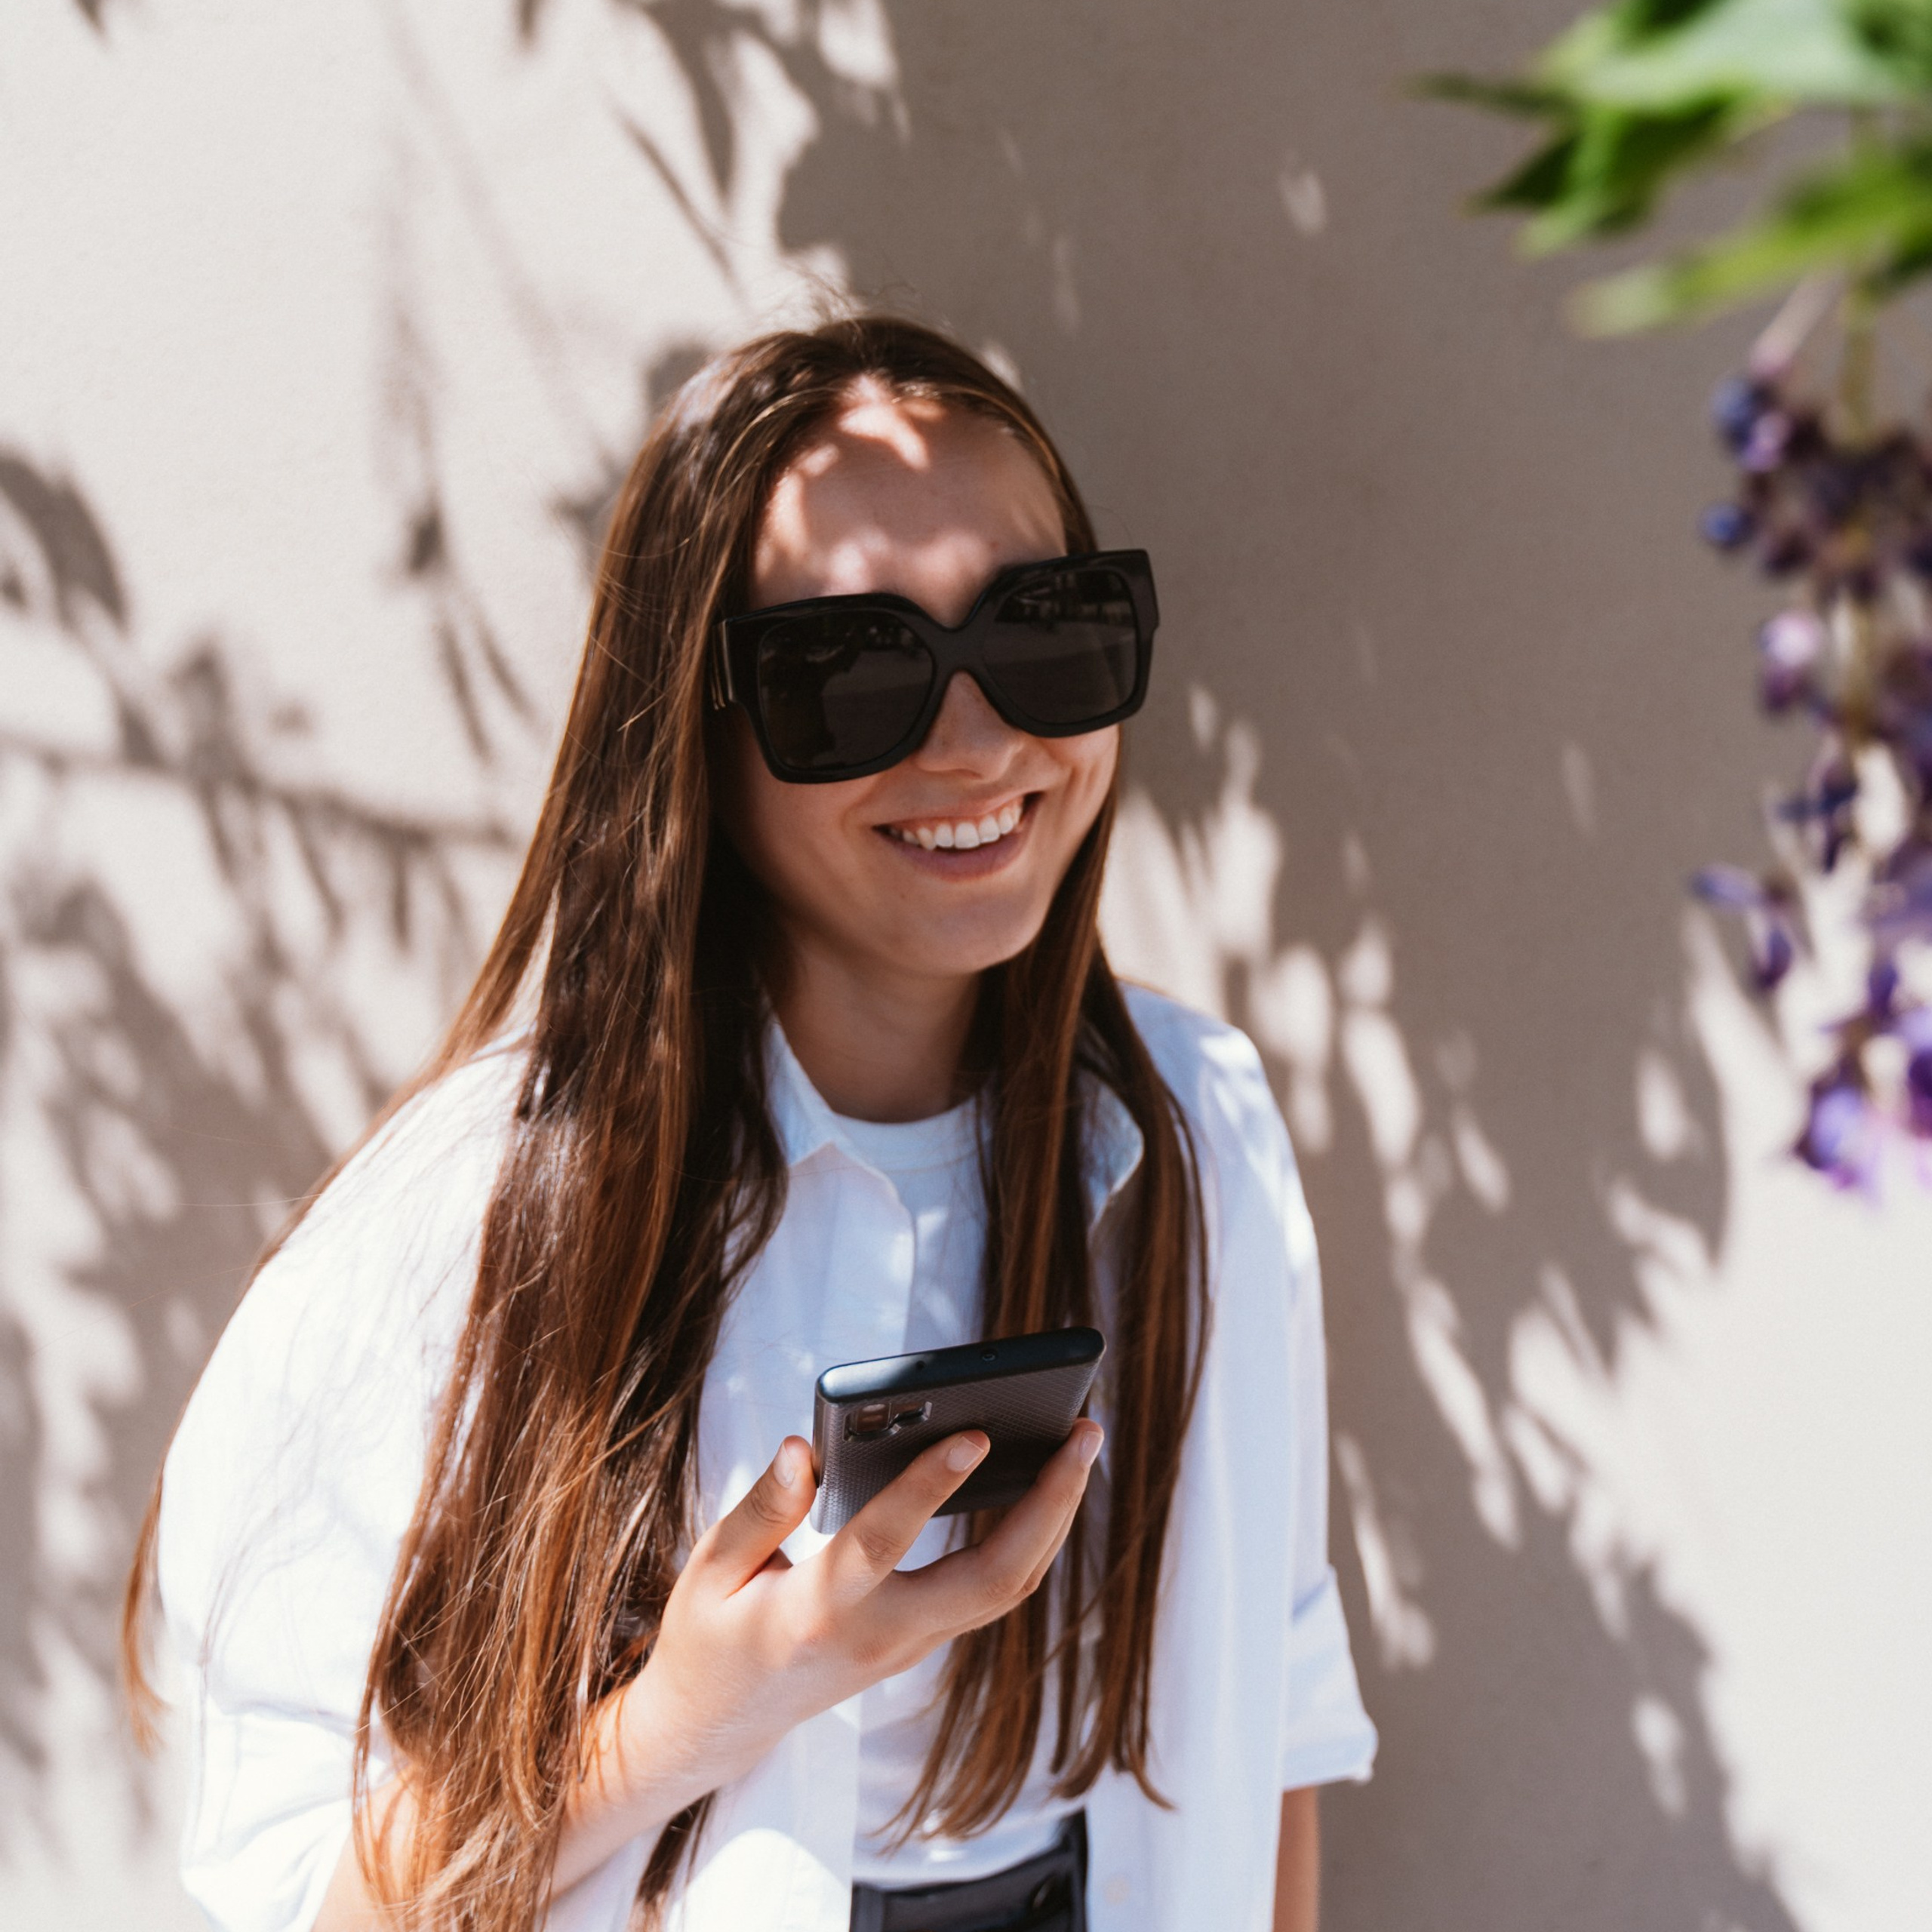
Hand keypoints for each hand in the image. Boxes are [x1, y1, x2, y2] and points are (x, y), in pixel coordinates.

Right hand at [565, 1420, 1102, 1876]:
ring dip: (1053, 1516)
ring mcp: (911, 1645)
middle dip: (1048, 1505)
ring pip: (1007, 1587)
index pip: (884, 1543)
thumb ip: (760, 1509)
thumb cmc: (709, 1637)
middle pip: (993, 1579)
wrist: (717, 1726)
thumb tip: (802, 1447)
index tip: (974, 1433)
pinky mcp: (922, 1639)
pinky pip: (993, 1588)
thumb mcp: (710, 1571)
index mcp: (817, 1613)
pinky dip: (1030, 1535)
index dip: (930, 1486)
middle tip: (1083, 1432)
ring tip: (1080, 1443)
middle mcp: (881, 1636)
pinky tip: (1046, 1483)